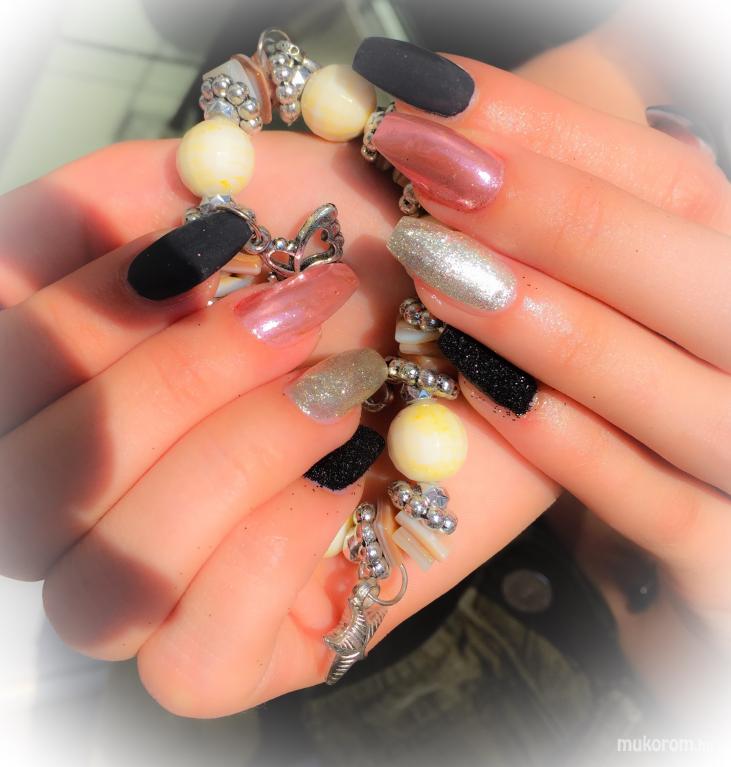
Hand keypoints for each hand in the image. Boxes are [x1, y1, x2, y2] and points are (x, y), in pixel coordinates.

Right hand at [0, 133, 556, 715]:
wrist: (493, 346)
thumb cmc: (381, 263)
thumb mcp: (266, 189)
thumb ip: (130, 193)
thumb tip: (47, 231)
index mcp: (76, 388)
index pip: (0, 375)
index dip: (78, 308)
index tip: (213, 237)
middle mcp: (95, 497)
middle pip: (32, 490)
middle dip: (174, 383)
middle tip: (299, 309)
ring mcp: (162, 586)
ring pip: (101, 587)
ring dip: (232, 462)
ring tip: (344, 388)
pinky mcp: (247, 649)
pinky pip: (193, 666)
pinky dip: (272, 555)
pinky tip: (349, 479)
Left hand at [354, 38, 730, 716]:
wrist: (698, 527)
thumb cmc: (658, 403)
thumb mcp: (642, 303)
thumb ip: (596, 227)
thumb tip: (485, 134)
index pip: (669, 178)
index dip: (548, 127)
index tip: (432, 93)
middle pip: (681, 260)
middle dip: (544, 205)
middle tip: (419, 159)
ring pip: (663, 384)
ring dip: (542, 321)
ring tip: (427, 260)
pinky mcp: (724, 560)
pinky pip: (659, 508)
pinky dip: (573, 451)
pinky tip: (485, 394)